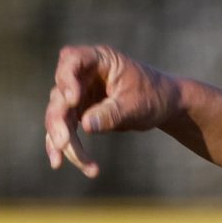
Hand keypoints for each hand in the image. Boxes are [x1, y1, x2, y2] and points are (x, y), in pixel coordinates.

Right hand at [43, 45, 183, 177]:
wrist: (163, 105)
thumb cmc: (153, 96)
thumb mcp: (136, 105)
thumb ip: (112, 113)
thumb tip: (86, 125)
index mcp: (99, 59)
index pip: (72, 59)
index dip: (67, 78)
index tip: (72, 100)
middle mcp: (82, 74)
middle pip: (60, 95)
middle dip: (58, 121)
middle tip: (63, 143)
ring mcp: (78, 94)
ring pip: (58, 116)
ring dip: (60, 140)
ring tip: (61, 162)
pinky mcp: (78, 112)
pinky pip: (65, 130)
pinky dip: (64, 147)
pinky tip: (59, 163)